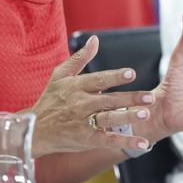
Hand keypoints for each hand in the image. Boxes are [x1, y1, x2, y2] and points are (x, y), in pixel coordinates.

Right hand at [25, 36, 156, 157]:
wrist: (33, 130)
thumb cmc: (49, 100)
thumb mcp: (60, 76)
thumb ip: (80, 58)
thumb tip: (95, 39)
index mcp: (76, 87)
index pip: (98, 80)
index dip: (115, 77)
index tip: (131, 73)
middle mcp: (81, 104)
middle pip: (109, 101)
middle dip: (130, 98)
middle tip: (149, 97)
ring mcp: (83, 123)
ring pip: (108, 119)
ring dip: (127, 117)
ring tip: (144, 114)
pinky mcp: (86, 140)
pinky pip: (108, 140)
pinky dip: (126, 142)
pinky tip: (143, 143)